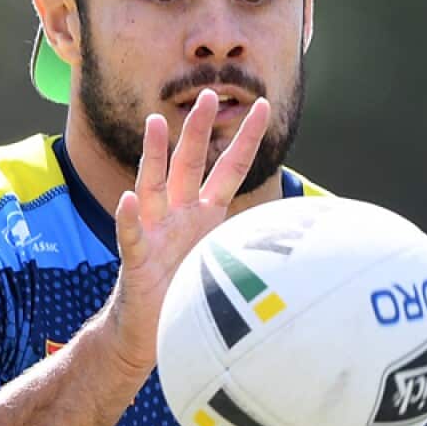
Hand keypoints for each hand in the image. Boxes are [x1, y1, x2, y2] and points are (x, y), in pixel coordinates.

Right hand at [104, 89, 269, 374]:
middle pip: (189, 164)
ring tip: (156, 123)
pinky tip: (129, 199)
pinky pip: (133, 235)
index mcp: (204, 214)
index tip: (264, 105)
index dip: (245, 138)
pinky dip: (131, 218)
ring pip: (154, 186)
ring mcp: (156, 234)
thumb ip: (247, 244)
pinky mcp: (137, 260)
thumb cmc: (186, 294)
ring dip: (154, 155)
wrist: (149, 331)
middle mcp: (178, 215)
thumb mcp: (222, 262)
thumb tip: (297, 235)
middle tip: (208, 94)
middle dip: (199, 129)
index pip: (229, 169)